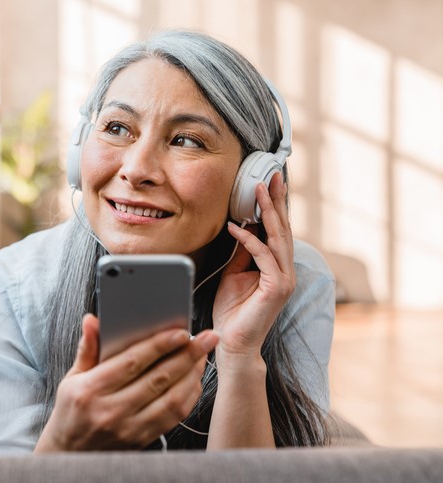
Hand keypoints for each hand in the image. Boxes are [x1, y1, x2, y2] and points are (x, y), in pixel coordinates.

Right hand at [35, 314, 218, 451]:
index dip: (159, 345)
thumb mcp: (72, 378)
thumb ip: (87, 349)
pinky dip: (188, 396)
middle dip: (187, 355)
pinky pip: (173, 417)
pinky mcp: (142, 439)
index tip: (181, 332)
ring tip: (203, 356)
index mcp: (91, 390)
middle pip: (158, 378)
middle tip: (207, 338)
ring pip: (171, 399)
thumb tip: (92, 320)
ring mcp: (129, 428)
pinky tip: (194, 380)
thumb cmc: (72, 410)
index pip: (132, 362)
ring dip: (192, 375)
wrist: (71, 454)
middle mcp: (111, 410)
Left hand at [213, 172, 295, 361]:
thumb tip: (243, 227)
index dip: (274, 207)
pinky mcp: (277, 287)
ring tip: (258, 190)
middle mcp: (286, 271)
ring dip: (266, 212)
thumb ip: (242, 253)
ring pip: (278, 238)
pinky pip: (263, 256)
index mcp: (278, 268)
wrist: (233, 343)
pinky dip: (249, 240)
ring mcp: (285, 279)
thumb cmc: (232, 312)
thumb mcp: (234, 274)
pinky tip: (236, 227)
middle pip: (283, 229)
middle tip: (272, 176)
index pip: (278, 232)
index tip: (269, 185)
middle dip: (276, 201)